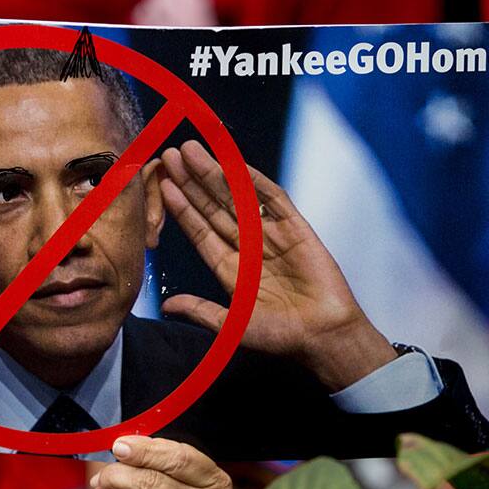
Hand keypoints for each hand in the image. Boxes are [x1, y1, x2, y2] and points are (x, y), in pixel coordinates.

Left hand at [156, 140, 395, 390]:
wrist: (324, 336)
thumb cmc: (281, 336)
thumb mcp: (232, 325)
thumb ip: (201, 311)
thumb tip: (167, 307)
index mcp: (231, 269)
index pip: (200, 232)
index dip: (182, 208)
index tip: (164, 185)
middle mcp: (248, 247)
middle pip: (214, 208)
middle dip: (193, 182)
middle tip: (171, 154)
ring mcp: (272, 236)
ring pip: (238, 198)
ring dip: (215, 174)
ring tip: (192, 151)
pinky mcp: (297, 229)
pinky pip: (273, 200)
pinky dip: (254, 182)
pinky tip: (234, 165)